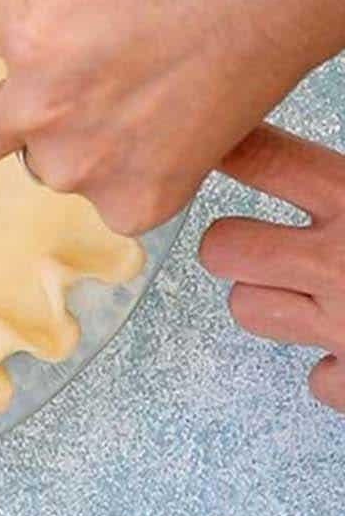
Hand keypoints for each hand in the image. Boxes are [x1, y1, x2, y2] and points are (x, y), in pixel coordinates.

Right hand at [0, 0, 344, 233]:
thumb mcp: (216, 119)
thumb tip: (121, 107)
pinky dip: (26, 0)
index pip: (84, 186)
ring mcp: (44, 106)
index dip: (97, 137)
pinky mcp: (23, 38)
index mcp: (136, 197)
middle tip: (99, 60)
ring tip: (56, 35)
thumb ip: (155, 136)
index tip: (119, 104)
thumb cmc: (271, 28)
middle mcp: (82, 167)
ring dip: (11, 81)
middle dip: (55, 110)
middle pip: (32, 154)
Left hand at [201, 125, 344, 410]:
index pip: (262, 158)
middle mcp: (343, 260)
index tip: (187, 136)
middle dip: (233, 244)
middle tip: (262, 242)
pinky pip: (316, 379)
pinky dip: (334, 365)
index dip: (221, 146)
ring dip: (272, 300)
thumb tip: (279, 155)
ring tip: (312, 288)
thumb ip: (338, 182)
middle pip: (223, 248)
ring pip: (248, 309)